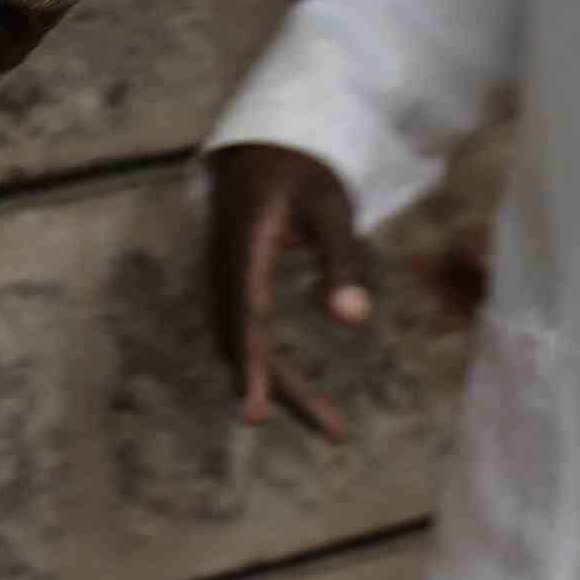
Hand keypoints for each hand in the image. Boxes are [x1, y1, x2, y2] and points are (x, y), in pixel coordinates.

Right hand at [204, 141, 374, 438]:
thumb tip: (354, 320)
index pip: (248, 316)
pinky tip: (295, 393)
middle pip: (245, 343)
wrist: (258, 145)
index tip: (255, 413)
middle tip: (336, 433)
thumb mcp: (330, 207)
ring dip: (280, 385)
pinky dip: (268, 367)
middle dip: (285, 391)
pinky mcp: (233, 287)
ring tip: (331, 425)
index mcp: (247, 247)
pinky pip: (244, 335)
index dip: (252, 366)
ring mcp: (224, 280)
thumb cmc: (300, 171)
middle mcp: (226, 270)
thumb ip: (341, 261)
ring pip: (243, 345)